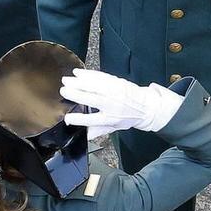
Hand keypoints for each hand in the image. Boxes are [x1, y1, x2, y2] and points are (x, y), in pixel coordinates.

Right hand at [61, 68, 183, 139]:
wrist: (146, 107)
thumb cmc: (127, 118)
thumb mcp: (113, 128)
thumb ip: (97, 131)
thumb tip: (82, 136)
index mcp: (110, 119)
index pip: (92, 120)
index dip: (79, 119)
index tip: (67, 117)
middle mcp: (112, 105)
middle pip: (92, 100)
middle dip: (77, 94)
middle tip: (64, 90)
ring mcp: (115, 92)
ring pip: (96, 86)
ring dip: (80, 81)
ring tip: (66, 79)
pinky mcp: (117, 82)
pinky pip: (101, 77)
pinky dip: (89, 74)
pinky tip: (78, 73)